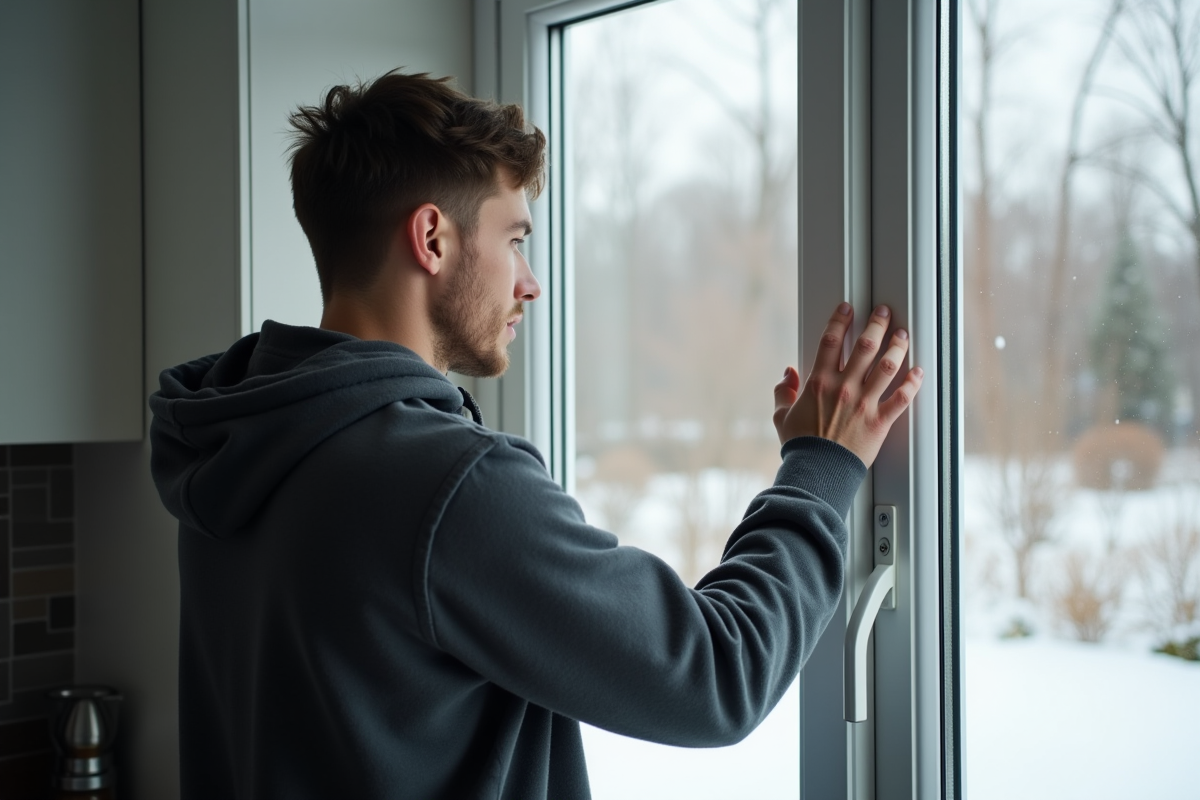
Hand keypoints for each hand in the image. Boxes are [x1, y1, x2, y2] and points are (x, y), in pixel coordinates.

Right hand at [773, 302, 923, 466]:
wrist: (817, 472)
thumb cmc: (800, 447)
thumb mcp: (781, 417)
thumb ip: (784, 392)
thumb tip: (788, 373)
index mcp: (818, 382)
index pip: (831, 340)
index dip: (840, 319)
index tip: (848, 308)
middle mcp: (844, 388)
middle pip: (865, 346)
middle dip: (877, 324)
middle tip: (884, 312)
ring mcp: (864, 403)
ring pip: (887, 366)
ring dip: (898, 346)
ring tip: (903, 335)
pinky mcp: (880, 421)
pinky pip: (902, 398)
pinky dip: (913, 383)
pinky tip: (919, 371)